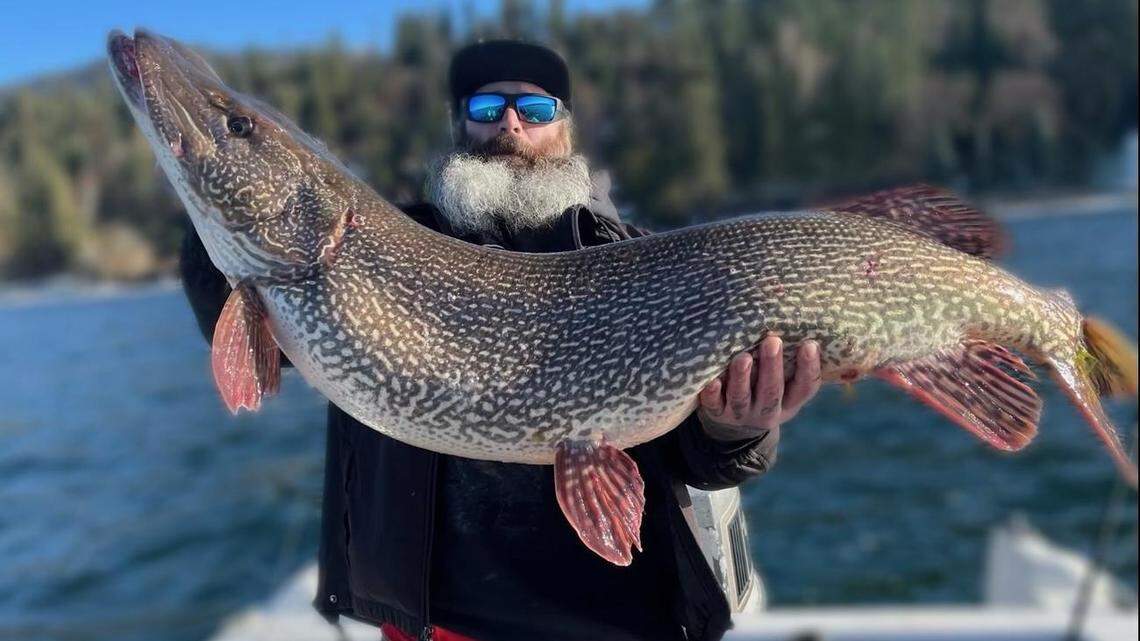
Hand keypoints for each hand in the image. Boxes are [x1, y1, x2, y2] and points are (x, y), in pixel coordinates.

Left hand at [697, 336, 821, 439]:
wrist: (735, 423)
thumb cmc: (764, 386)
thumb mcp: (784, 379)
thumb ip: (789, 355)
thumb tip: (789, 306)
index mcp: (789, 401)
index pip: (805, 386)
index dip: (809, 367)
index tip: (810, 344)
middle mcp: (767, 410)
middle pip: (772, 391)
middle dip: (772, 366)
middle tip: (772, 341)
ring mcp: (740, 413)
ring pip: (741, 397)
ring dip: (742, 377)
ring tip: (743, 358)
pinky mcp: (716, 413)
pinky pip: (713, 405)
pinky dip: (712, 393)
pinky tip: (712, 381)